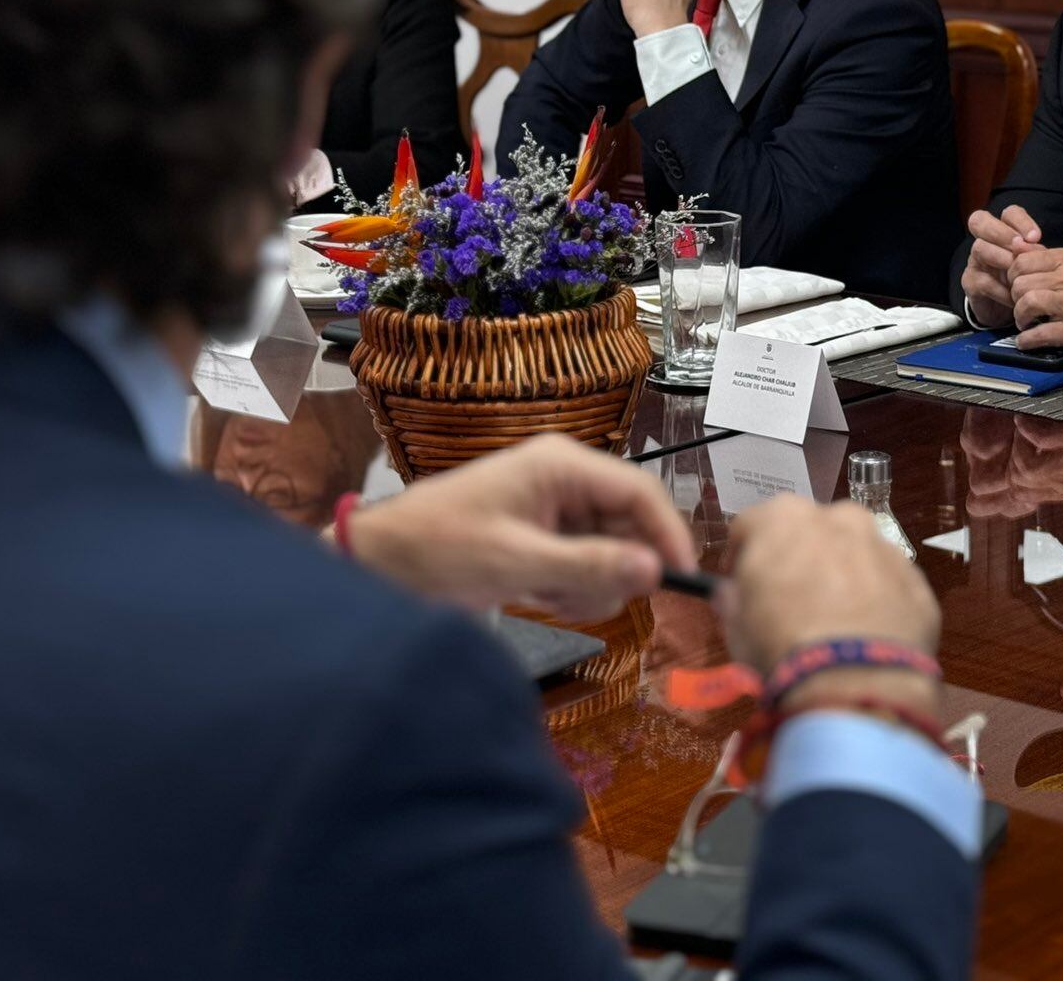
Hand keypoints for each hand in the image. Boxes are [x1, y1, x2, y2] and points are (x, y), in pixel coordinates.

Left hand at [346, 435, 693, 622]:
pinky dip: (572, 589)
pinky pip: (585, 564)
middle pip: (629, 524)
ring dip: (590, 584)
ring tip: (547, 598)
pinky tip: (537, 596)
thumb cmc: (440, 550)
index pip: (639, 491)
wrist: (380, 564)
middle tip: (585, 598)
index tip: (682, 579)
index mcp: (561, 465)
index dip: (667, 534)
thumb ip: (588, 566)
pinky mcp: (544, 535)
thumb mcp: (517, 562)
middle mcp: (565, 479)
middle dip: (615, 568)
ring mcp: (555, 508)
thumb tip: (655, 571)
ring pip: (611, 550)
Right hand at [720, 497, 941, 715]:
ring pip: (854, 553)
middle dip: (800, 559)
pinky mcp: (916, 579)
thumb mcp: (735, 625)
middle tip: (793, 602)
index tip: (742, 586)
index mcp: (783, 517)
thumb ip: (733, 598)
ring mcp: (883, 545)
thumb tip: (734, 593)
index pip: (750, 526)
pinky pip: (887, 583)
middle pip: (810, 532)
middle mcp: (838, 517)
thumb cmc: (781, 647)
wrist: (857, 682)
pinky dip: (876, 601)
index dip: (742, 557)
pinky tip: (867, 637)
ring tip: (835, 622)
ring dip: (842, 575)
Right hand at [962, 205, 1040, 329]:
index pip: (1009, 214)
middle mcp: (985, 241)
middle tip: (1020, 246)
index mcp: (1005, 232)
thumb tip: (1051, 248)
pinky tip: (1015, 298)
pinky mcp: (970, 282)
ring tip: (1019, 274)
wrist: (1008, 313)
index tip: (1036, 237)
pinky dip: (1001, 290)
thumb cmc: (1024, 281)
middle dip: (1002, 232)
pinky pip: (983, 281)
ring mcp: (975, 261)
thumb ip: (1039, 254)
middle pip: (980, 221)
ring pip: (980, 248)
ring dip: (1002, 259)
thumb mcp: (1036, 266)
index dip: (1021, 221)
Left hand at [1010, 244, 1062, 353]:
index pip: (1022, 261)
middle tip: (1021, 305)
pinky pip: (1040, 333)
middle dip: (1014, 299)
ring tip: (1025, 321)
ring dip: (1019, 317)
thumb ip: (1042, 254)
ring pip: (1027, 304)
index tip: (1016, 285)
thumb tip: (1015, 243)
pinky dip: (1027, 340)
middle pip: (1021, 284)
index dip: (1012, 275)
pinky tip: (1026, 340)